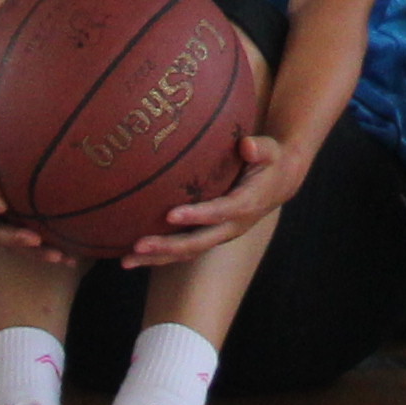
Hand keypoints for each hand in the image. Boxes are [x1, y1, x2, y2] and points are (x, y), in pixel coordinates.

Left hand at [115, 124, 306, 268]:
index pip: (219, 213)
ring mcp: (220, 234)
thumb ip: (259, 148)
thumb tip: (246, 145)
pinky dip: (159, 256)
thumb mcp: (270, 151)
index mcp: (245, 205)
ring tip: (127, 260)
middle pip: (198, 243)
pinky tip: (132, 256)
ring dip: (157, 258)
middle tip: (139, 244)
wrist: (279, 183)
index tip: (171, 215)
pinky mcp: (210, 236)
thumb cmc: (269, 161)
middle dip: (168, 246)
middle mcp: (231, 226)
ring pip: (187, 252)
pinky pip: (184, 250)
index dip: (197, 215)